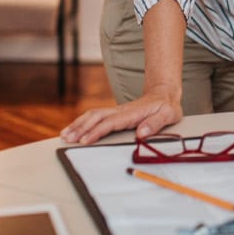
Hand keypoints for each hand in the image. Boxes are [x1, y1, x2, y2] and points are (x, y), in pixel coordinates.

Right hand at [60, 85, 182, 144]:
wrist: (164, 94)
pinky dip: (82, 123)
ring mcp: (116, 111)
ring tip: (65, 135)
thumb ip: (156, 124)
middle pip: (96, 117)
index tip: (85, 140)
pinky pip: (95, 117)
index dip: (96, 131)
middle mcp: (121, 111)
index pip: (110, 123)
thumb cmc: (166, 106)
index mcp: (132, 113)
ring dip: (78, 124)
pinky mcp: (115, 114)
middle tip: (67, 139)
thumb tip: (141, 133)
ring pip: (93, 115)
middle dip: (80, 128)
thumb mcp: (168, 115)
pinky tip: (74, 130)